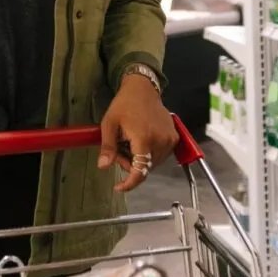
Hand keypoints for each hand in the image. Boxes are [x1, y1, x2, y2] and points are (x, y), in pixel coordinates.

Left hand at [97, 74, 177, 192]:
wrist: (143, 89)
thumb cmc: (125, 104)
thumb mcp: (109, 124)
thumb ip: (108, 147)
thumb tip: (103, 166)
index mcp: (144, 139)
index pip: (140, 171)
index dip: (129, 183)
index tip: (119, 187)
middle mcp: (161, 141)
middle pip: (145, 168)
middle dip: (130, 164)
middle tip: (119, 148)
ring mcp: (170, 140)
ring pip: (153, 163)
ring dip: (140, 159)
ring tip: (130, 141)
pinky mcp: (174, 137)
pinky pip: (160, 155)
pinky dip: (149, 153)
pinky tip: (141, 140)